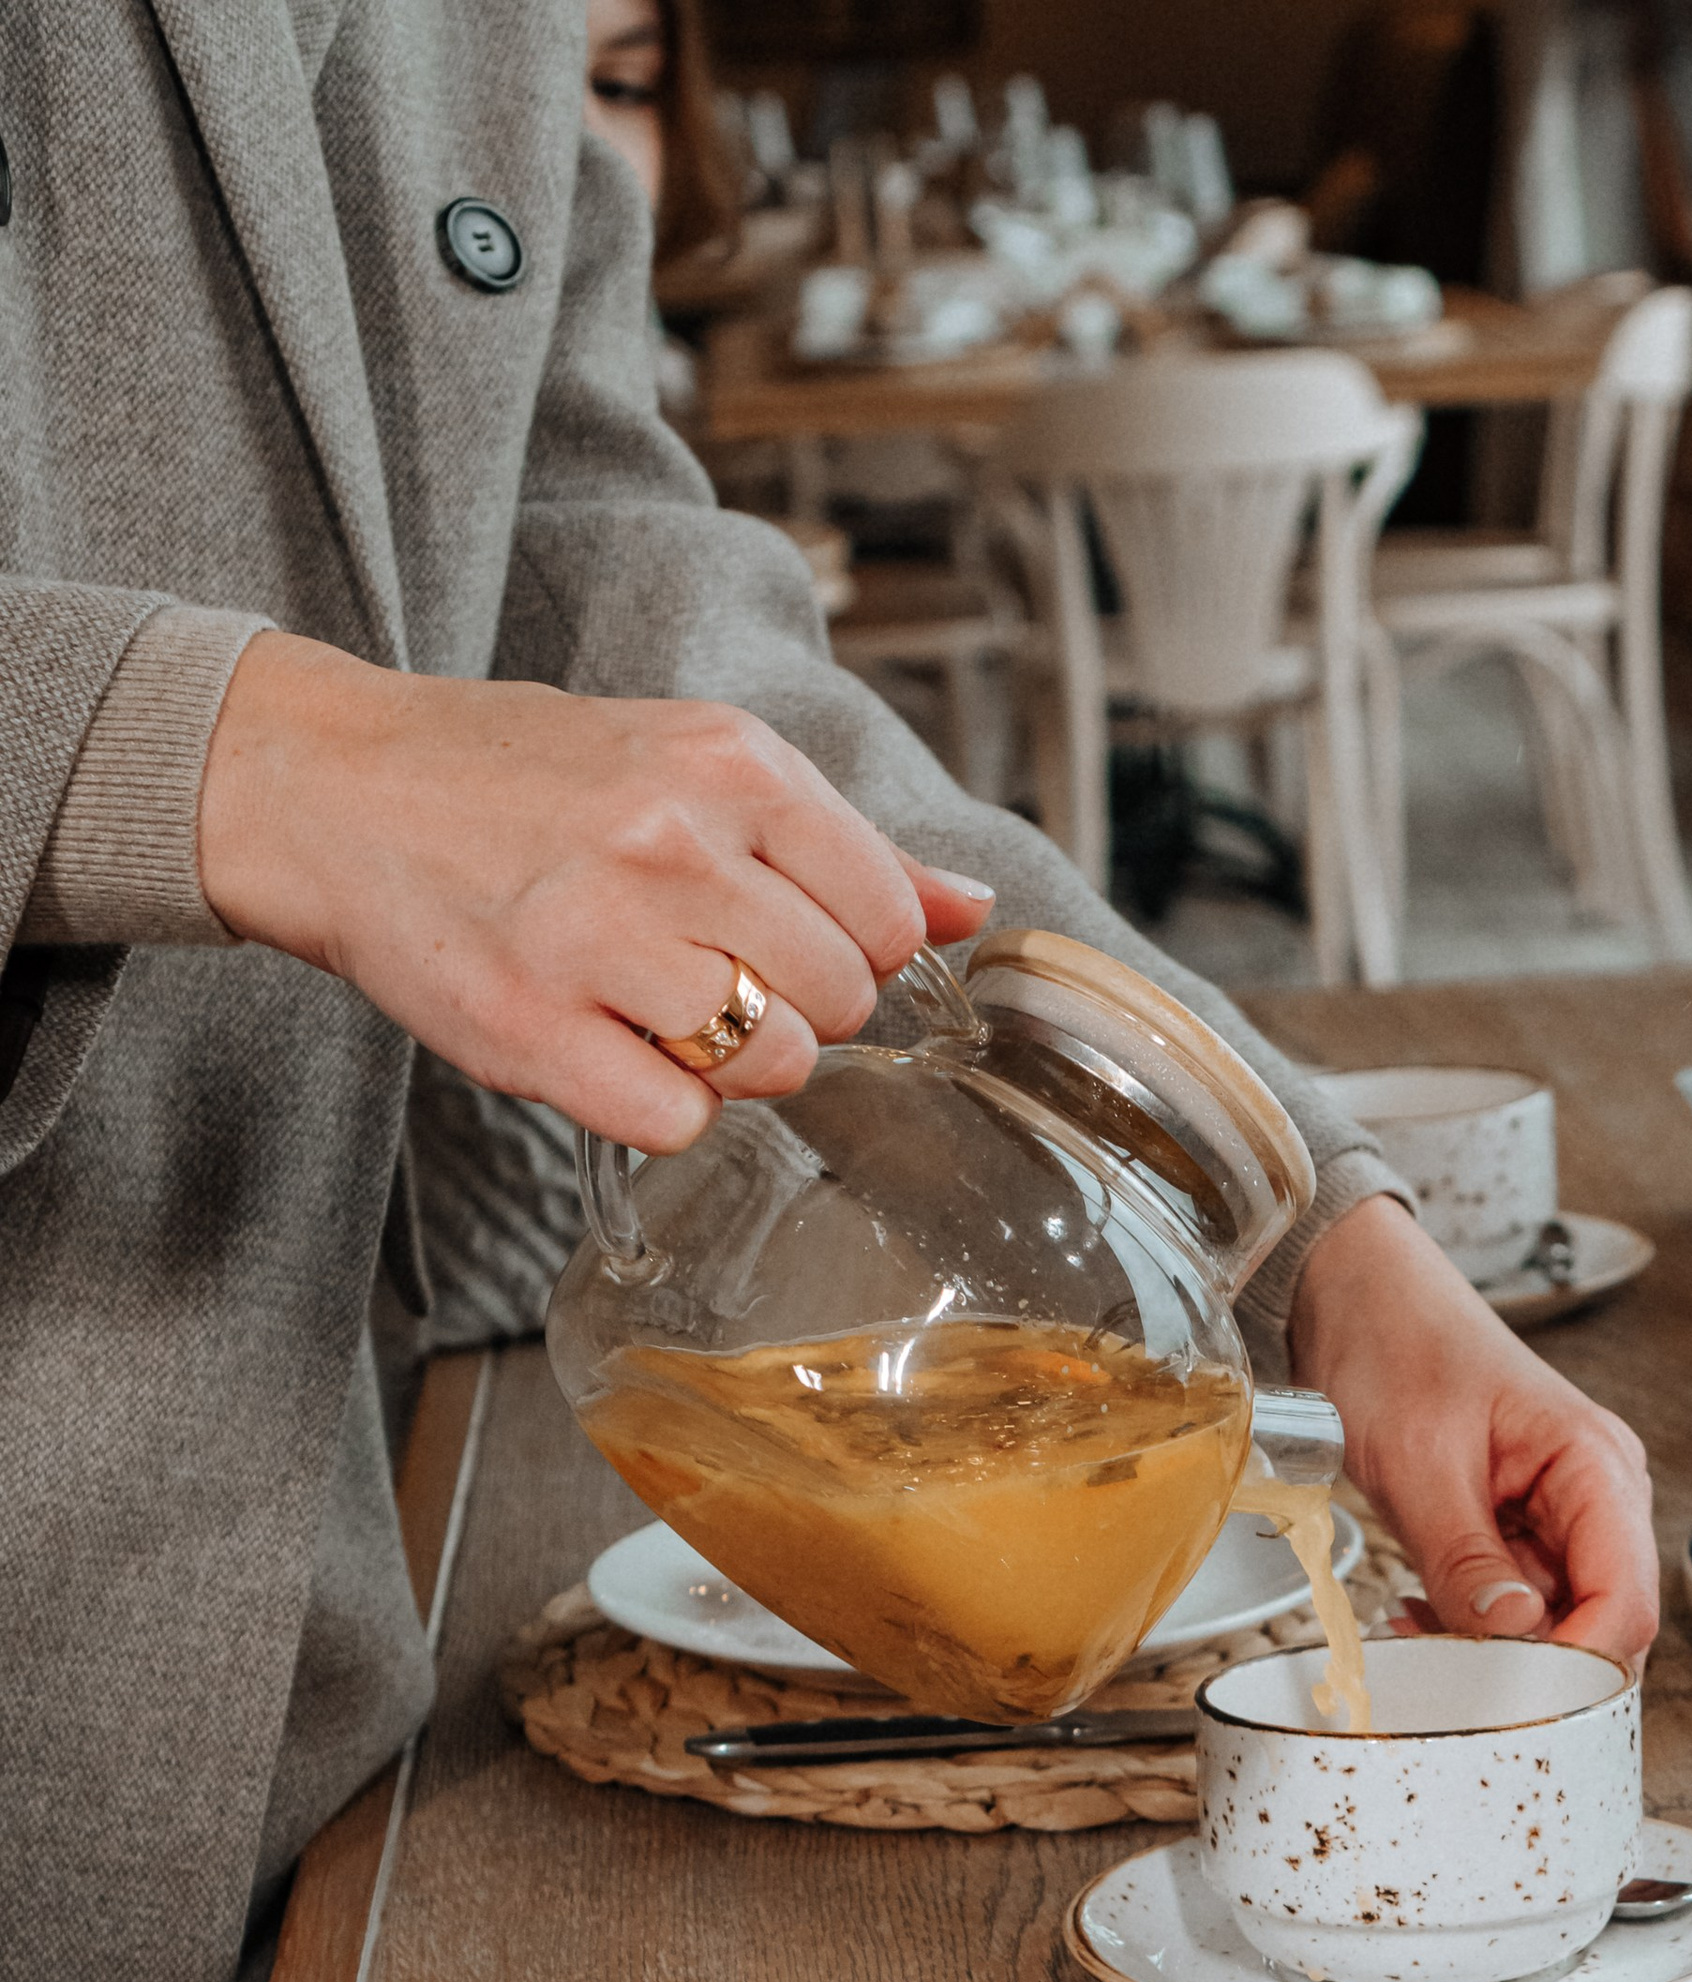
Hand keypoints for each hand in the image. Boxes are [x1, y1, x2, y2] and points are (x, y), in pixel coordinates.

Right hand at [197, 630, 992, 1147]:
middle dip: (797, 1012)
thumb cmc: (518, 781)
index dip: (853, 952)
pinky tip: (611, 1051)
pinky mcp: (533, 1029)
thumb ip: (839, 841)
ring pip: (774, 1065)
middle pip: (841, 998)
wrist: (333, 787)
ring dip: (735, 1066)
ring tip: (657, 1012)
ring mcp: (600, 937)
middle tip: (711, 979)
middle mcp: (672, 841)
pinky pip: (678, 1121)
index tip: (789, 943)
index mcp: (728, 764)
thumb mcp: (691, 763)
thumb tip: (971, 906)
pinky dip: (662, 1109)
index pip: (887, 914)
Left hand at [1287, 1196, 1657, 1664]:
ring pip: (1556, 1624)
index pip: (1627, 1601)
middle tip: (1448, 1672)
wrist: (1356, 1296)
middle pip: (1604, 1624)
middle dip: (1533, 1665)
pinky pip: (1515, 1605)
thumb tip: (1513, 1636)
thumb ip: (1467, 1557)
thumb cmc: (1396, 1347)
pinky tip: (1419, 1614)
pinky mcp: (1520, 1531)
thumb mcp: (1420, 1462)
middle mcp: (1598, 1498)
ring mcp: (1562, 1518)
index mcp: (1596, 1467)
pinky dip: (1470, 1625)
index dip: (1576, 1663)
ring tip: (1416, 1630)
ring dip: (1493, 1650)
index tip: (1506, 1694)